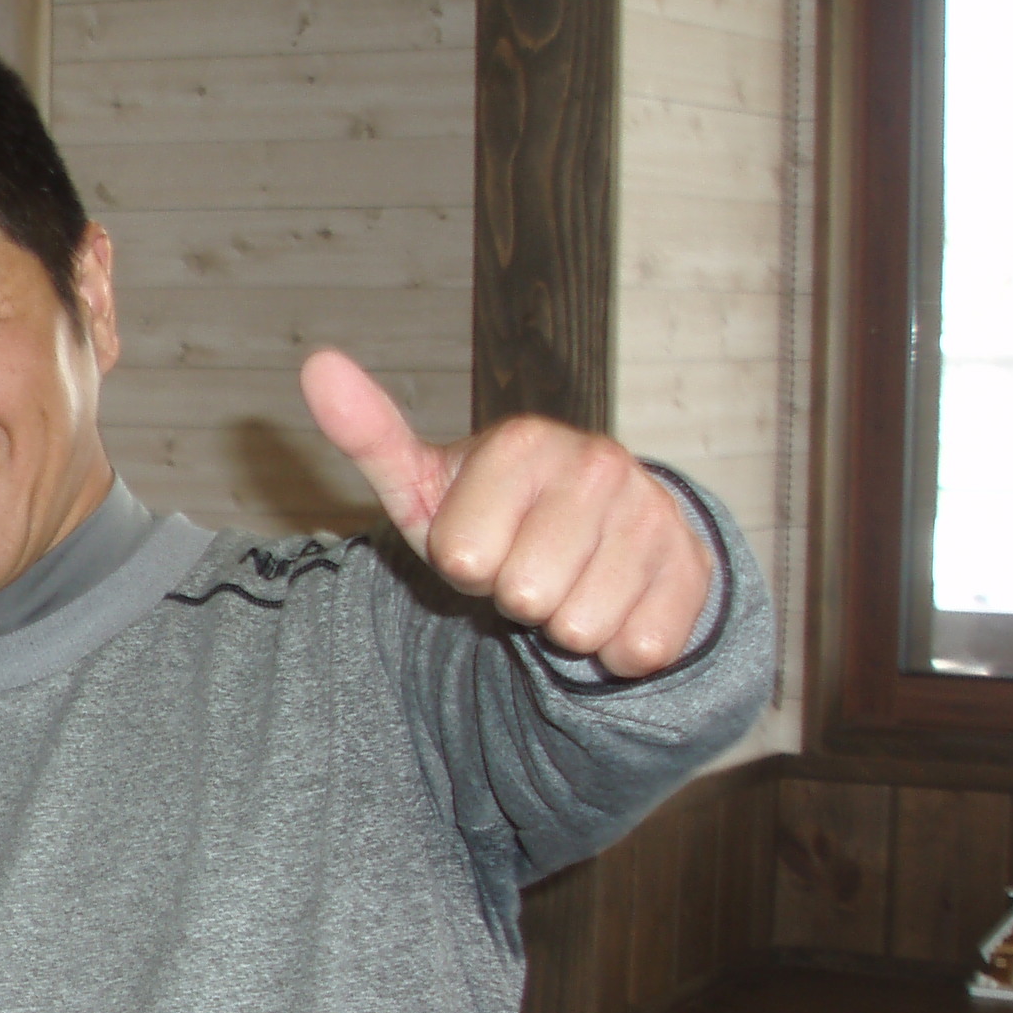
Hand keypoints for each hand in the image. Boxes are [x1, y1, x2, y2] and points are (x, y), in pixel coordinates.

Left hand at [300, 348, 711, 676]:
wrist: (598, 536)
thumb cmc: (494, 516)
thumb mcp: (425, 483)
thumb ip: (369, 434)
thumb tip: (317, 363)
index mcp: (523, 441)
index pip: (464, 556)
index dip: (465, 564)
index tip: (481, 538)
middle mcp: (598, 464)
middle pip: (524, 595)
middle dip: (515, 596)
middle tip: (526, 564)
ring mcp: (654, 513)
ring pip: (581, 626)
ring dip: (564, 623)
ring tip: (568, 581)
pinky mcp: (695, 568)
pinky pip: (638, 648)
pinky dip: (616, 648)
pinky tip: (614, 604)